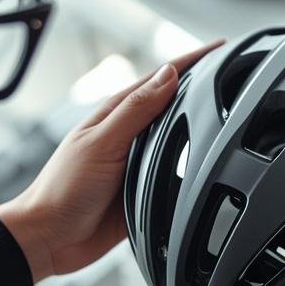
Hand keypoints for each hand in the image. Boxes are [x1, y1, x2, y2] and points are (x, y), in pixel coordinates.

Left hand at [0, 41, 220, 279]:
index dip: (191, 61)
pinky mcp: (143, 189)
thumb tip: (169, 75)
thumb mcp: (103, 142)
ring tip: (227, 107)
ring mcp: (137, 161)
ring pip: (178, 137)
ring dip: (200, 122)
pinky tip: (208, 162)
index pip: (161, 78)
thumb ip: (137, 109)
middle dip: (202, 86)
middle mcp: (130, 134)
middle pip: (173, 104)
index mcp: (118, 114)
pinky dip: (193, 165)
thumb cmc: (63, 188)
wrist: (52, 237)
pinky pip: (176, 173)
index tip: (219, 48)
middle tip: (232, 72)